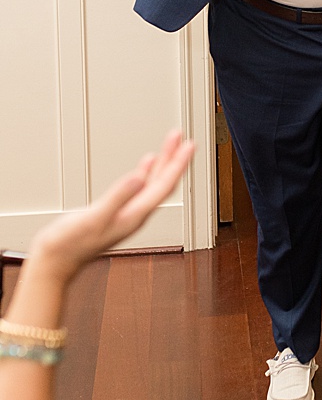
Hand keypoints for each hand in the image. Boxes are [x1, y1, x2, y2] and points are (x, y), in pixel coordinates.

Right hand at [27, 130, 192, 281]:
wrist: (54, 262)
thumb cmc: (69, 245)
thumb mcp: (94, 218)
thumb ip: (117, 197)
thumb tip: (139, 177)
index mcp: (135, 216)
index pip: (164, 185)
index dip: (178, 164)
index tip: (189, 145)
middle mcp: (136, 214)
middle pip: (163, 182)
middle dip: (174, 158)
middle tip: (182, 137)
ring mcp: (126, 213)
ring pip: (152, 184)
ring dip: (163, 163)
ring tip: (171, 144)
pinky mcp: (116, 212)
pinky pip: (139, 188)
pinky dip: (145, 173)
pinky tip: (146, 165)